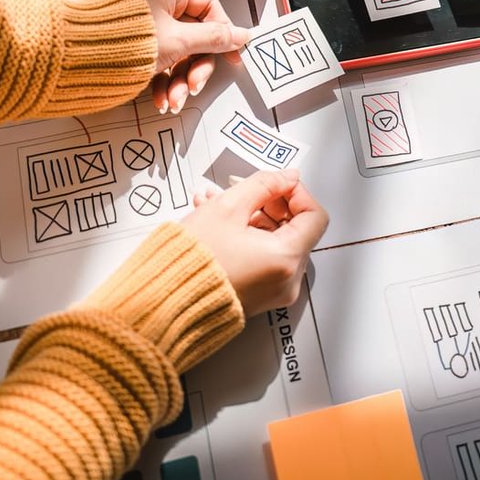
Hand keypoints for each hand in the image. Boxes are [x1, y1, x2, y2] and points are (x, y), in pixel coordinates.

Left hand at [129, 0, 249, 113]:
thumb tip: (242, 35)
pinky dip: (163, 81)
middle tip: (194, 87)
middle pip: (193, 34)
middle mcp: (156, 0)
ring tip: (173, 101)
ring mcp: (145, 22)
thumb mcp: (178, 41)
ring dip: (179, 81)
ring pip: (176, 52)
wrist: (78, 60)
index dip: (223, 33)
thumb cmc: (127, 41)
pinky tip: (161, 100)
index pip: (207, 7)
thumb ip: (214, 39)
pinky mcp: (133, 43)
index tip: (232, 58)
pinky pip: (158, 59)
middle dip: (194, 68)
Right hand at [183, 169, 328, 314]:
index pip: (315, 216)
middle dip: (269, 204)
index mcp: (285, 259)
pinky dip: (248, 238)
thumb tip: (288, 177)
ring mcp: (273, 291)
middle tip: (245, 191)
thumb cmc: (193, 259)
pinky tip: (218, 223)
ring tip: (218, 202)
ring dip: (252, 217)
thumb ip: (264, 184)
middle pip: (296, 229)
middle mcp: (286, 280)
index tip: (277, 184)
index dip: (297, 193)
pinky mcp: (258, 296)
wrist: (164, 302)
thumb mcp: (228, 207)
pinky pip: (264, 259)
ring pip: (275, 242)